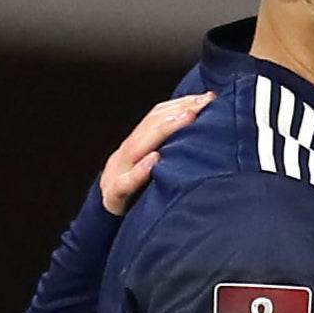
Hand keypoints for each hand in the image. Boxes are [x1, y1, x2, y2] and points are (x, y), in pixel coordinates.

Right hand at [100, 92, 213, 214]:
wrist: (106, 215)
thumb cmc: (135, 190)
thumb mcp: (152, 166)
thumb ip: (169, 148)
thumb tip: (201, 129)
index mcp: (137, 144)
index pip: (157, 116)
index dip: (181, 104)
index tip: (207, 97)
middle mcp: (127, 153)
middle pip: (149, 126)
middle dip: (177, 111)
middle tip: (203, 103)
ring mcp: (118, 171)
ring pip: (138, 147)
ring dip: (164, 130)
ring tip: (187, 118)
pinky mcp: (114, 194)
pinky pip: (127, 182)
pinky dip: (141, 170)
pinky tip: (155, 160)